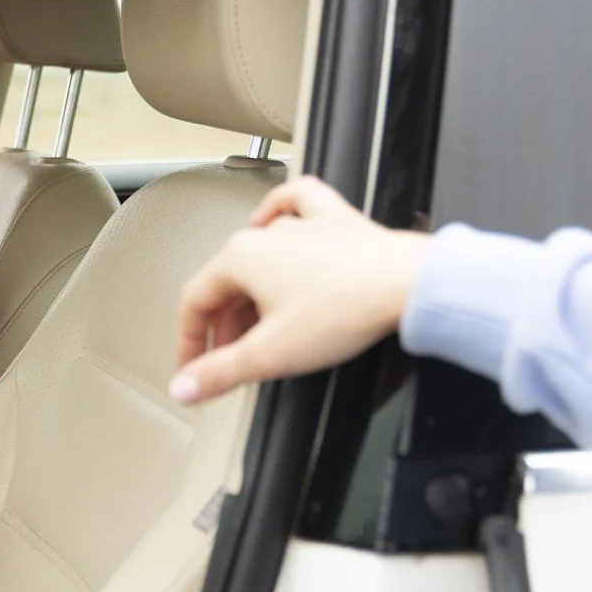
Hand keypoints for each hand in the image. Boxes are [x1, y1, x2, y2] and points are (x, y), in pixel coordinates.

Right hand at [170, 176, 429, 403]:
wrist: (407, 286)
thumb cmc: (347, 309)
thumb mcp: (270, 354)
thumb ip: (220, 373)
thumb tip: (183, 387)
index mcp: (241, 258)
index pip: (195, 300)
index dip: (189, 341)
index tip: (194, 367)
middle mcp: (267, 234)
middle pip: (226, 280)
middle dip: (223, 325)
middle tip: (231, 359)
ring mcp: (303, 224)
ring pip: (258, 250)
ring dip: (250, 289)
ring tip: (258, 321)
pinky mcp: (337, 222)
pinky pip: (298, 203)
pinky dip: (279, 210)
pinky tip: (273, 218)